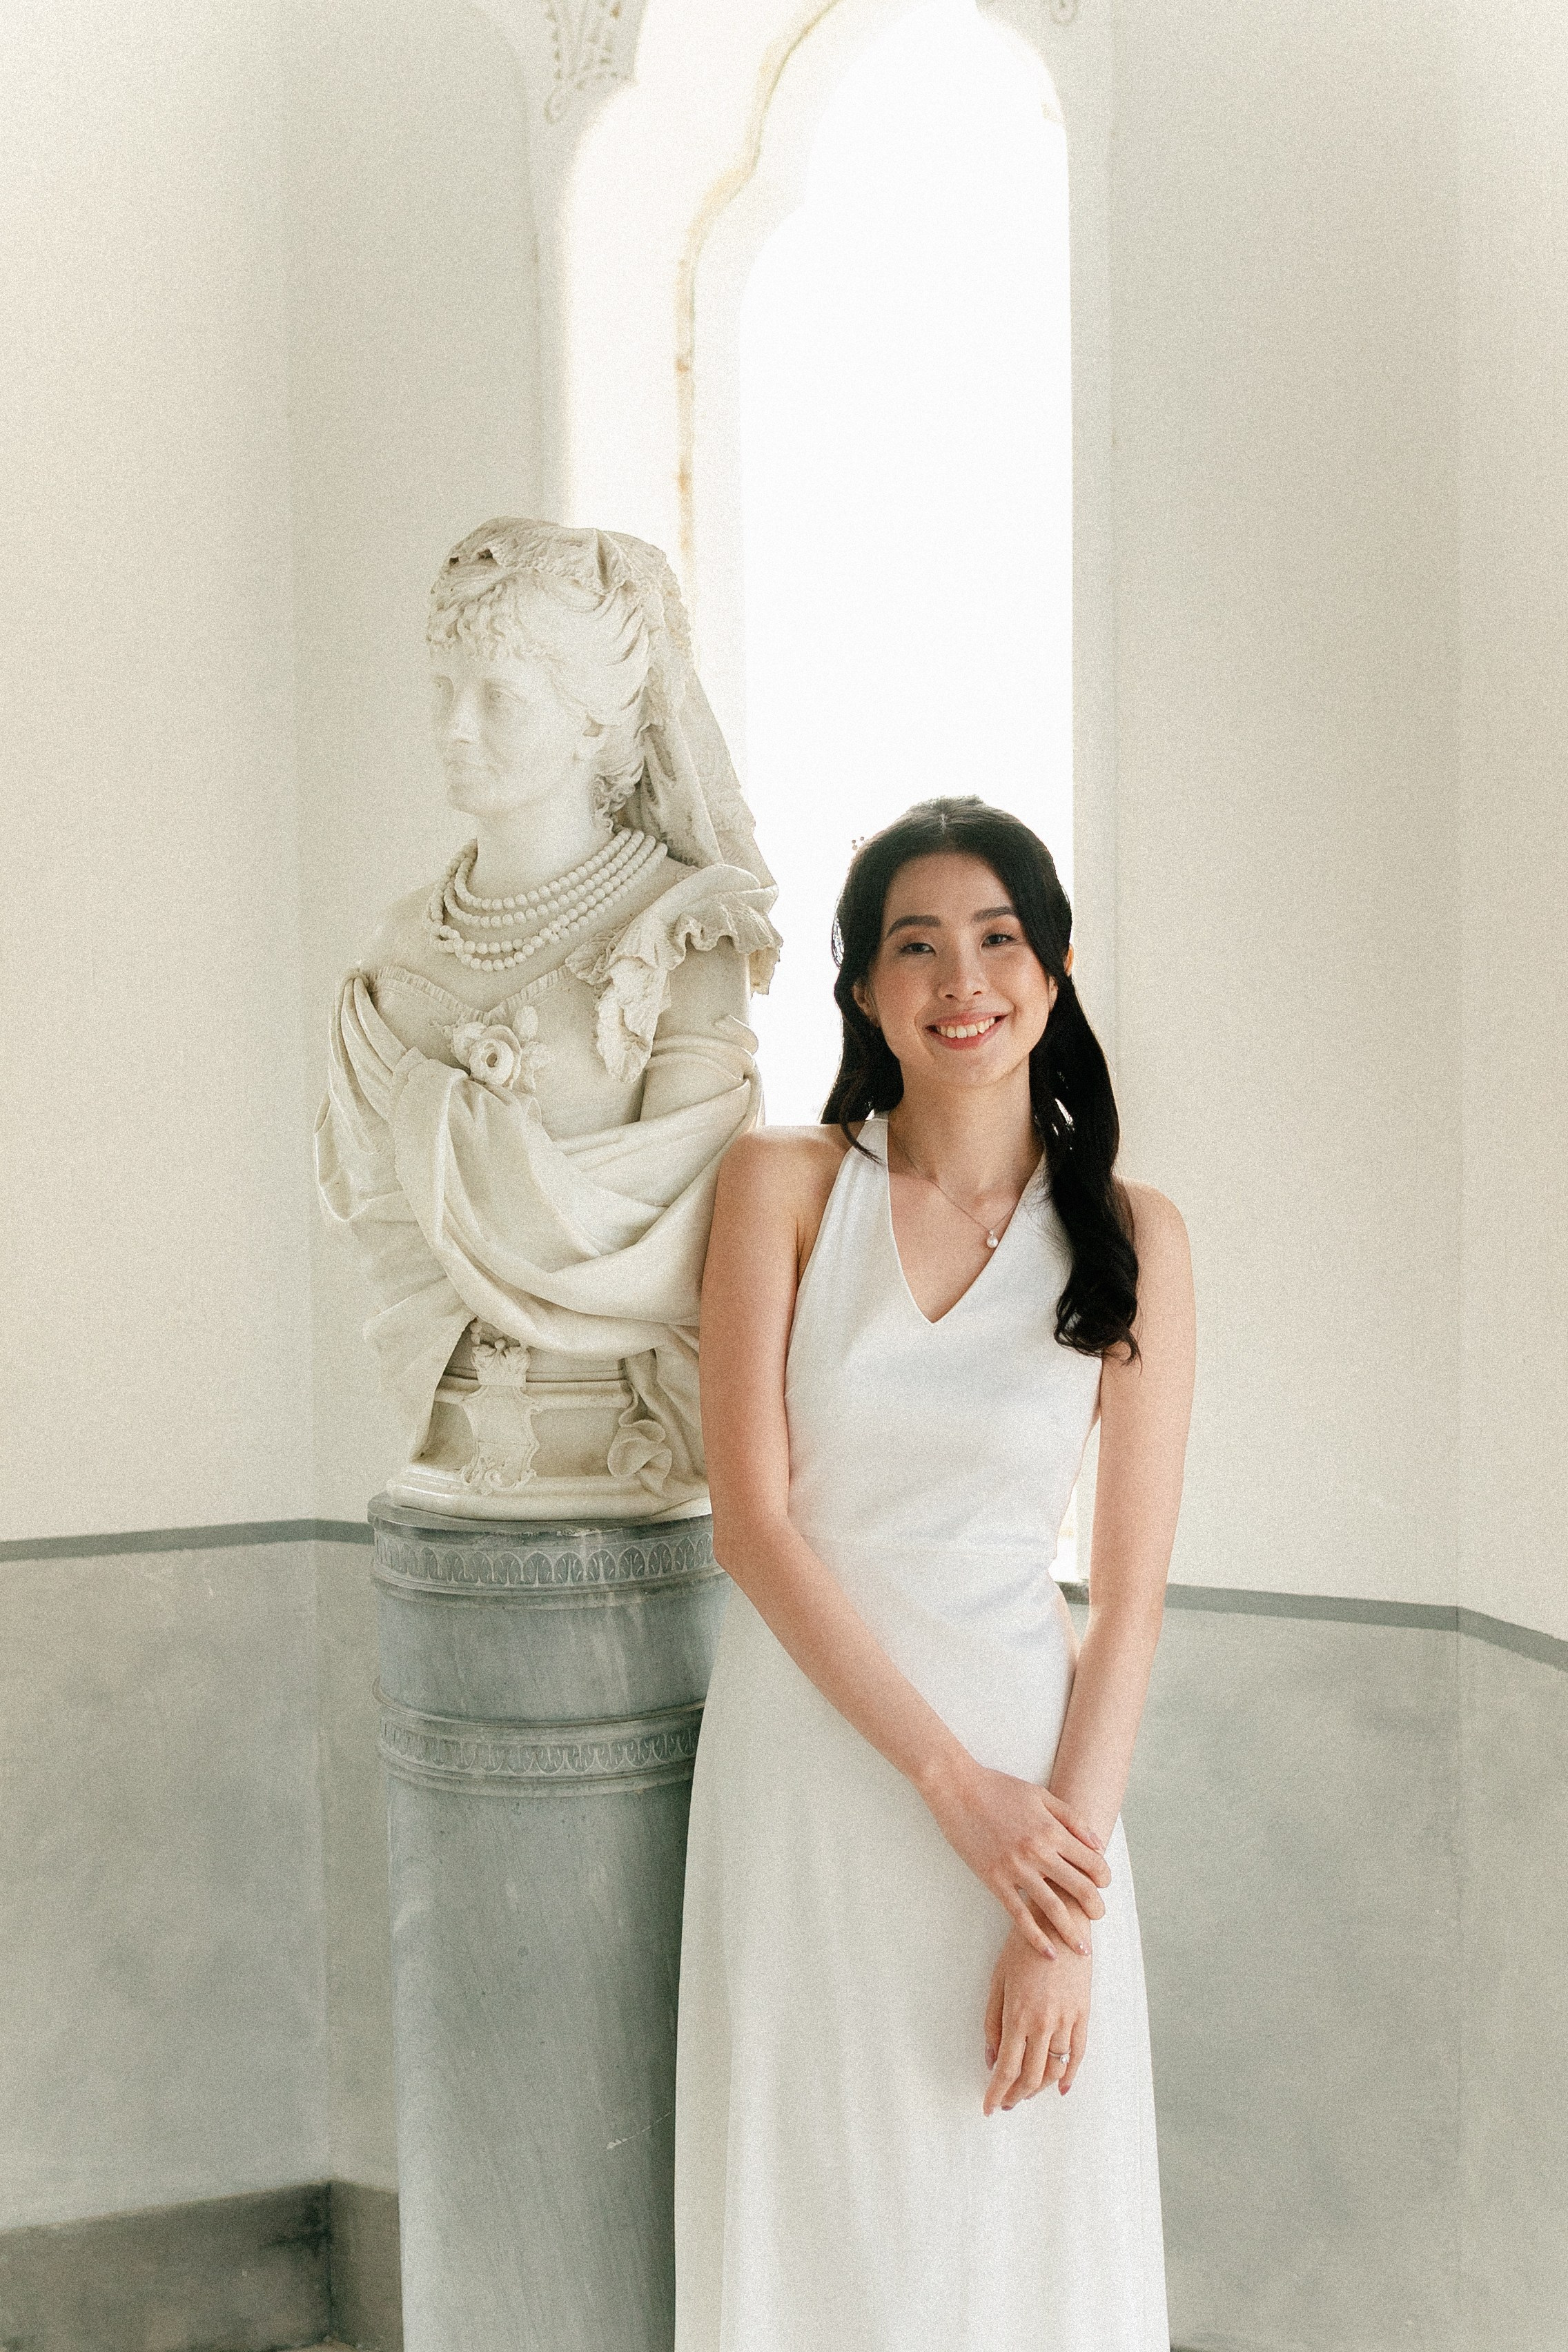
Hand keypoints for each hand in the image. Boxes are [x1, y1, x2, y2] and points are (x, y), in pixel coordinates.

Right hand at [923, 1755, 1109, 1955]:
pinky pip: (1019, 1915)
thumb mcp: (1041, 1795)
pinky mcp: (994, 1880)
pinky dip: (1036, 1937)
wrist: (958, 1789)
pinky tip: (1048, 1953)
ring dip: (1072, 1932)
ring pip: (1052, 1909)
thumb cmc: (999, 1788)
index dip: (1103, 1877)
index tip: (1103, 1884)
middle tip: (1099, 1917)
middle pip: (1079, 1888)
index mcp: (1052, 1830)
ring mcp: (1015, 1869)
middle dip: (1095, 1907)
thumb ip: (1072, 1818)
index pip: (1091, 1862)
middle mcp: (1038, 1852)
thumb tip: (1098, 1844)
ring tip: (1083, 1950)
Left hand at [983, 1923, 1089, 2113]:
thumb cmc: (1022, 1947)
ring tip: (1026, 2094)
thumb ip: (992, 2022)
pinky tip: (1061, 2088)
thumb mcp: (997, 1980)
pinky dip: (1070, 2075)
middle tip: (1006, 2103)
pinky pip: (1078, 2053)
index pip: (1007, 2069)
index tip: (989, 2107)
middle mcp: (1043, 2024)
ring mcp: (1066, 2020)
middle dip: (1016, 2095)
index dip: (997, 2093)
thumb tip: (990, 2059)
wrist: (1060, 1921)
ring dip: (1038, 2088)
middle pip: (1030, 2076)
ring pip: (1054, 2070)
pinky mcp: (1083, 2014)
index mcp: (1018, 2016)